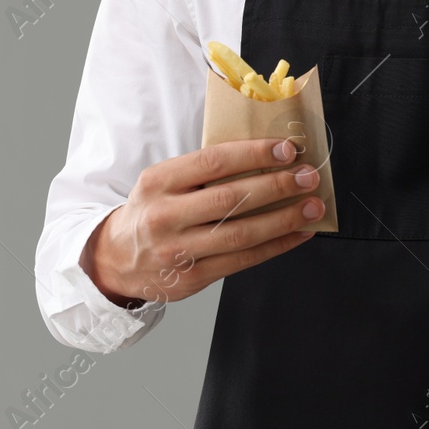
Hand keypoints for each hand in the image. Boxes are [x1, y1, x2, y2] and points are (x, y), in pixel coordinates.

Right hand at [81, 138, 324, 308]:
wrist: (115, 260)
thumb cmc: (151, 211)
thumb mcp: (163, 181)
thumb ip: (203, 170)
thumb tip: (265, 155)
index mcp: (159, 181)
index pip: (213, 162)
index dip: (253, 154)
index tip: (286, 149)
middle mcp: (166, 216)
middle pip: (231, 199)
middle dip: (277, 186)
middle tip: (308, 176)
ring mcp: (179, 251)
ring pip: (241, 234)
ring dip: (285, 219)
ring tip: (313, 206)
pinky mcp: (193, 278)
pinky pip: (243, 260)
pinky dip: (277, 246)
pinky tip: (298, 233)